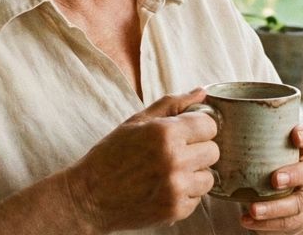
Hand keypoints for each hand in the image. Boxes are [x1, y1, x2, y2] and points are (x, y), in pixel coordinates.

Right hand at [63, 88, 218, 232]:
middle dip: (198, 150)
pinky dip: (185, 195)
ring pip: (209, 177)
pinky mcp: (175, 210)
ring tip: (169, 173)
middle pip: (213, 151)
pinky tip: (164, 189)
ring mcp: (176, 188)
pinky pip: (197, 199)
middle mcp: (174, 160)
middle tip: (175, 154)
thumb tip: (202, 92)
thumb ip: (172, 104)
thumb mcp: (137, 121)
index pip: (209, 125)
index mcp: (165, 133)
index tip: (186, 133)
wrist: (89, 197)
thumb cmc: (111, 155)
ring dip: (194, 175)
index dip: (198, 128)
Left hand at [241, 123, 302, 233]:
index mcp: (302, 149)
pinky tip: (246, 220)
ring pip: (300, 201)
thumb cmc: (268, 163)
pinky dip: (265, 223)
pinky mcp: (298, 217)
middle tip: (274, 179)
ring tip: (254, 209)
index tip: (295, 136)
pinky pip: (286, 222)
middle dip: (294, 175)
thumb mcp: (264, 147)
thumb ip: (247, 132)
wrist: (284, 198)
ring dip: (277, 206)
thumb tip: (213, 108)